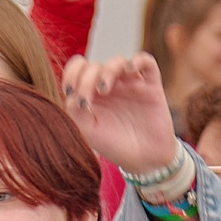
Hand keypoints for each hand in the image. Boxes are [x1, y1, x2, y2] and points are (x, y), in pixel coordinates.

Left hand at [61, 53, 180, 176]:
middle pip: (96, 66)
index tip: (69, 90)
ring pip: (118, 62)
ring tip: (104, 88)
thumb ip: (75, 111)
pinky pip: (146, 62)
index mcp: (93, 93)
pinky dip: (138, 60)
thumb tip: (71, 93)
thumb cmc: (116, 146)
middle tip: (87, 100)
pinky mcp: (151, 85)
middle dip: (87, 79)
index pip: (79, 69)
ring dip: (108, 70)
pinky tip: (130, 69)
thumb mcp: (89, 131)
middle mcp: (111, 85)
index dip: (72, 73)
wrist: (144, 160)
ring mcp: (131, 84)